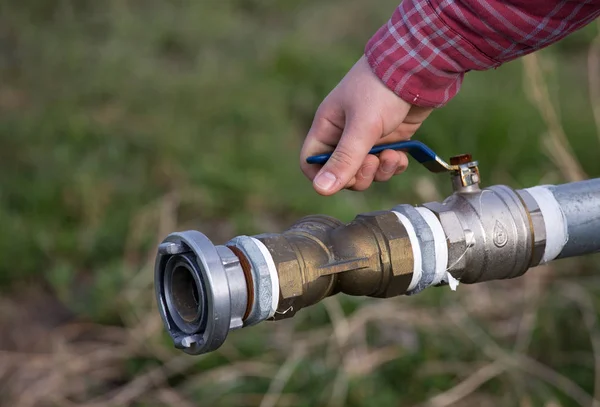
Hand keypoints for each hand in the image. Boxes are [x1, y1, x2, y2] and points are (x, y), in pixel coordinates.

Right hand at [300, 55, 432, 195]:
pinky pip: (386, 165)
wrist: (419, 67)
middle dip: (359, 175)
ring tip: (392, 156)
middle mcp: (344, 135)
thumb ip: (344, 159)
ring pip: (366, 172)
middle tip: (373, 162)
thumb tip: (321, 190)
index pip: (311, 162)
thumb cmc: (382, 89)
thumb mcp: (362, 126)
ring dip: (380, 171)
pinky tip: (402, 155)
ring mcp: (368, 138)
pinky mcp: (390, 140)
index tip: (342, 178)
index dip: (322, 177)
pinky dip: (394, 165)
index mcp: (328, 127)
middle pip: (341, 174)